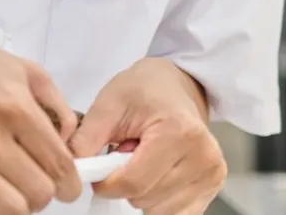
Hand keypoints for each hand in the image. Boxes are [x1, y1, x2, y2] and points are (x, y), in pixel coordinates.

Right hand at [0, 34, 82, 214]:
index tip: (66, 187)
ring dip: (15, 205)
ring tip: (8, 190)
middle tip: (32, 183)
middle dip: (43, 193)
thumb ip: (53, 101)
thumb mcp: (17, 67)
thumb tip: (69, 140)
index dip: (70, 183)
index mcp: (15, 106)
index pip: (60, 166)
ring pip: (11, 211)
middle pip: (40, 194)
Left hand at [68, 58, 223, 214]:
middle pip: (145, 199)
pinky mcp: (213, 185)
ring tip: (144, 158)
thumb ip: (87, 138)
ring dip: (142, 191)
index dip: (106, 183)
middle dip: (125, 183)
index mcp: (178, 132)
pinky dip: (158, 199)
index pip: (134, 183)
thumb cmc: (144, 89)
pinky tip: (157, 172)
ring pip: (159, 211)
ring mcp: (211, 173)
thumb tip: (72, 169)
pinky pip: (176, 214)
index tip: (97, 169)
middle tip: (127, 152)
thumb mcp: (109, 103)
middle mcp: (203, 156)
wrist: (175, 84)